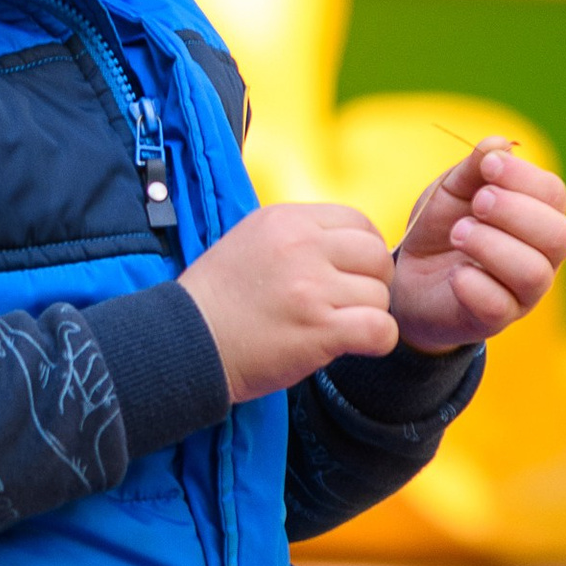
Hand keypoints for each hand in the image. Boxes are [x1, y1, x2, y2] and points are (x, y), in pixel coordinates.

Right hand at [180, 201, 398, 402]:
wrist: (185, 343)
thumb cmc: (217, 300)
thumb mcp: (251, 240)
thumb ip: (297, 235)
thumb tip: (346, 245)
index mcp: (286, 220)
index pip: (358, 222)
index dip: (364, 251)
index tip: (350, 274)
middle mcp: (301, 247)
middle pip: (376, 256)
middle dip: (372, 282)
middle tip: (350, 304)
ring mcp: (311, 288)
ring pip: (380, 296)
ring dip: (368, 315)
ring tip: (339, 327)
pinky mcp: (318, 329)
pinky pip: (380, 329)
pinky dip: (378, 340)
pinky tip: (356, 345)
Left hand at [388, 141, 565, 351]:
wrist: (409, 277)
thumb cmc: (442, 228)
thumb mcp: (452, 191)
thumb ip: (474, 169)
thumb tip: (498, 143)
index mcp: (537, 217)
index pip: (554, 195)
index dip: (525, 177)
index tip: (488, 165)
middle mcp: (541, 257)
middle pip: (559, 236)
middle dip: (516, 212)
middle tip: (477, 202)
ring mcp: (522, 293)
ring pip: (534, 273)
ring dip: (492, 246)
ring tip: (458, 234)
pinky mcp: (495, 320)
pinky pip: (500, 306)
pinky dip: (474, 284)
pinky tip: (455, 274)